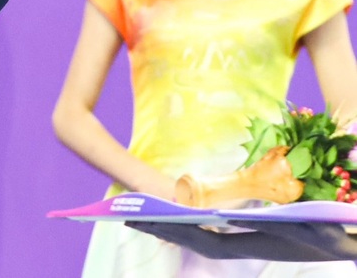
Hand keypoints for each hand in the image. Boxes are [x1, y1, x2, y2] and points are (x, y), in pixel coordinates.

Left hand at [130, 220, 356, 262]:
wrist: (347, 244)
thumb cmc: (332, 234)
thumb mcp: (311, 228)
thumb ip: (288, 226)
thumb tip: (255, 220)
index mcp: (252, 245)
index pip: (202, 240)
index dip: (173, 230)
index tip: (146, 220)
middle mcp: (245, 248)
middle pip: (195, 240)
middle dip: (163, 230)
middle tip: (131, 218)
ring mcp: (247, 245)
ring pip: (202, 238)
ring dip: (175, 229)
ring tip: (146, 218)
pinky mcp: (252, 240)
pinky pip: (214, 235)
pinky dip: (194, 227)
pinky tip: (182, 220)